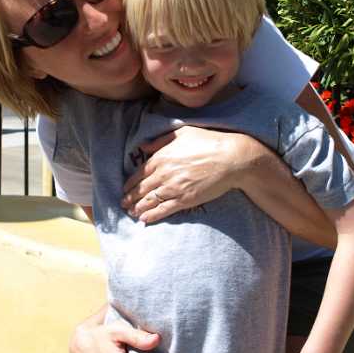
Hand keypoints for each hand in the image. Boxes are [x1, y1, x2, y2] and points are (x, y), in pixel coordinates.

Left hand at [121, 127, 261, 223]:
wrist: (230, 158)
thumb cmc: (208, 141)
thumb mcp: (181, 133)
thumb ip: (160, 140)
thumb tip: (143, 147)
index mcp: (161, 157)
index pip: (139, 173)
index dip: (130, 183)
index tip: (125, 189)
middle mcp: (163, 174)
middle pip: (141, 189)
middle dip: (130, 198)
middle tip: (123, 204)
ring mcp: (173, 188)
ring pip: (150, 201)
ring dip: (138, 208)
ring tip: (131, 213)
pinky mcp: (185, 200)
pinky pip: (164, 210)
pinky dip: (152, 216)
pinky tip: (145, 219)